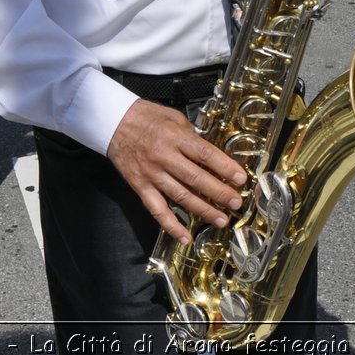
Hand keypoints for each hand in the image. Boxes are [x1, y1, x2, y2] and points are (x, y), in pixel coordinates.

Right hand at [106, 99, 245, 244]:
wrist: (114, 122)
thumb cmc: (147, 117)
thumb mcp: (174, 117)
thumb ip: (192, 135)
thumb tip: (211, 154)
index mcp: (176, 137)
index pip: (206, 154)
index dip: (225, 168)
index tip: (240, 178)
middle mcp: (165, 157)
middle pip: (197, 179)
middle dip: (220, 193)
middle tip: (236, 203)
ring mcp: (152, 174)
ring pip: (181, 197)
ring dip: (203, 210)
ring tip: (221, 220)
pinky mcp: (141, 187)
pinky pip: (158, 210)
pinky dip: (172, 226)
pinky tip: (186, 237)